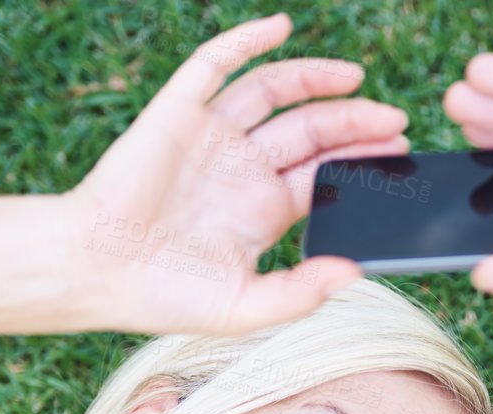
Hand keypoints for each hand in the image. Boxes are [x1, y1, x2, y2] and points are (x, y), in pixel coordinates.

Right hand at [62, 14, 409, 334]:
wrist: (94, 272)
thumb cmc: (162, 296)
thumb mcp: (244, 307)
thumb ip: (300, 294)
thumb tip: (354, 273)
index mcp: (262, 209)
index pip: (324, 173)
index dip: (360, 160)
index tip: (398, 153)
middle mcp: (241, 167)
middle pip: (310, 130)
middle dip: (353, 122)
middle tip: (395, 120)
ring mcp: (211, 136)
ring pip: (272, 92)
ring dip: (314, 78)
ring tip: (357, 78)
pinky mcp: (177, 111)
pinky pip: (215, 65)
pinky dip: (248, 42)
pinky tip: (282, 28)